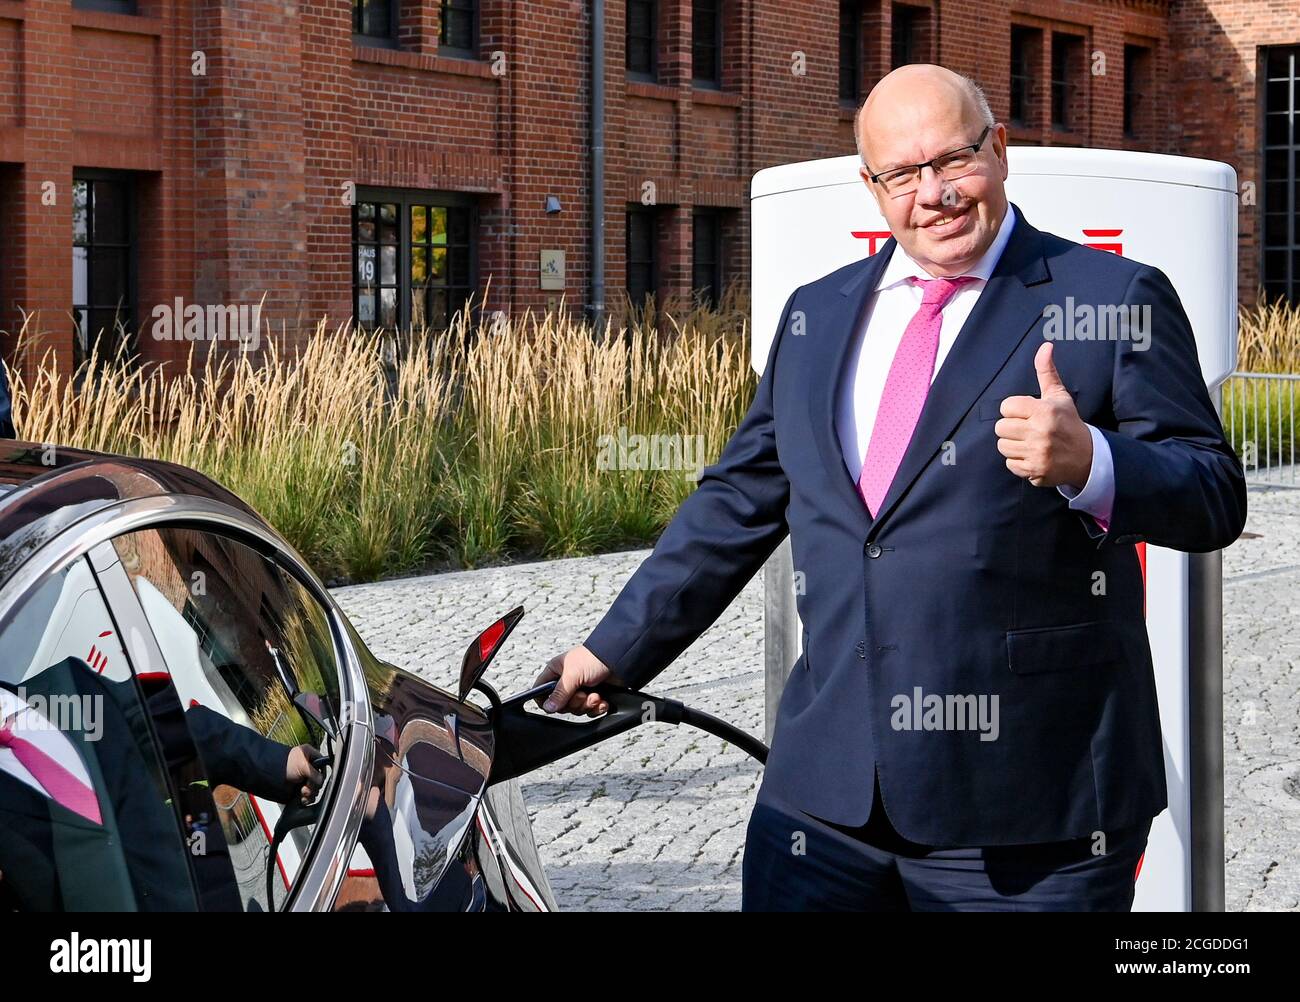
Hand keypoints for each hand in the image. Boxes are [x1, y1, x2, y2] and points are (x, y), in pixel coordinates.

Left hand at [286, 743, 324, 805]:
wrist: (268, 776)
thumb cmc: (283, 765)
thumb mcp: (303, 766)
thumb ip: (316, 774)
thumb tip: (321, 782)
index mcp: (310, 756)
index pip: (323, 765)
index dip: (321, 773)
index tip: (317, 779)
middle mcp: (307, 767)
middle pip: (319, 779)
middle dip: (314, 786)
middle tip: (306, 786)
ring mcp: (303, 779)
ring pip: (315, 789)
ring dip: (310, 793)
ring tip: (303, 792)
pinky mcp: (298, 789)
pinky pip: (308, 796)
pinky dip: (307, 799)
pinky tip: (302, 798)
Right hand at [533, 645, 613, 716]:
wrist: (620, 659)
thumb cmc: (593, 658)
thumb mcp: (572, 674)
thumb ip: (559, 693)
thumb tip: (548, 707)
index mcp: (555, 672)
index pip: (541, 690)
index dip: (545, 701)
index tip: (555, 705)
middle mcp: (566, 681)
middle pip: (560, 704)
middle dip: (574, 703)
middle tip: (582, 694)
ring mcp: (580, 689)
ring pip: (575, 709)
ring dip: (587, 704)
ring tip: (595, 695)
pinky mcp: (593, 695)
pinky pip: (589, 710)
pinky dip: (596, 707)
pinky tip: (602, 700)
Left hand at [995, 342, 1092, 488]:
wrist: (1087, 456)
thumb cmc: (1068, 422)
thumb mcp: (1059, 396)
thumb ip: (1047, 372)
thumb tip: (1045, 346)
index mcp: (1044, 411)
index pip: (1006, 407)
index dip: (1014, 410)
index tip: (1027, 414)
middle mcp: (1040, 432)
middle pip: (1000, 428)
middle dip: (1011, 427)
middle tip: (1027, 429)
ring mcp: (1037, 453)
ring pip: (1002, 446)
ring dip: (1013, 444)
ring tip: (1029, 442)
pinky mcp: (1034, 471)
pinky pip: (1010, 464)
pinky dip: (1018, 461)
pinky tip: (1032, 455)